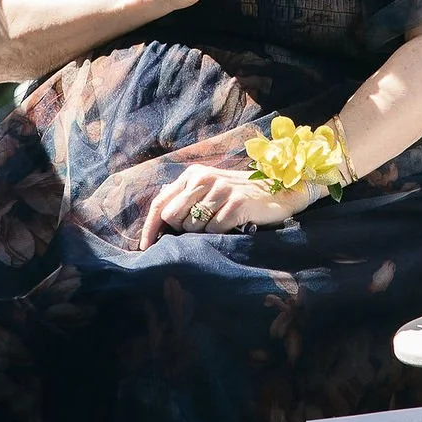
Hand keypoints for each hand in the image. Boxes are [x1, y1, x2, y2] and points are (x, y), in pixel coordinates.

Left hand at [138, 162, 298, 247]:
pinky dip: (219, 234)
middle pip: (173, 217)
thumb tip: (159, 217)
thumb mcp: (209, 189)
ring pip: (193, 226)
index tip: (145, 247)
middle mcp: (204, 178)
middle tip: (201, 229)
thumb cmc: (238, 195)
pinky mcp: (236, 204)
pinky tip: (231, 226)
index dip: (150, 228)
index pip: (161, 203)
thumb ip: (185, 198)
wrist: (277, 193)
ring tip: (220, 223)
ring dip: (203, 233)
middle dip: (181, 230)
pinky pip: (214, 230)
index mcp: (193, 174)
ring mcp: (221, 190)